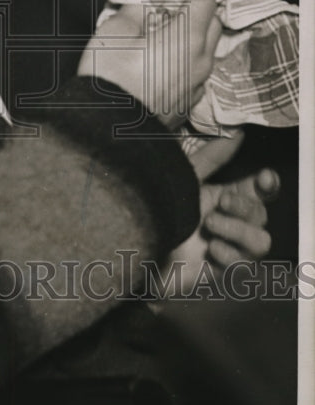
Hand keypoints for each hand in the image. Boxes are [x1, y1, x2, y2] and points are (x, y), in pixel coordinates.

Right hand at [78, 0, 221, 128]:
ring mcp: (197, 85)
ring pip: (206, 50)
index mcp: (188, 38)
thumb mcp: (116, 30)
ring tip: (161, 33)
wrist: (106, 130)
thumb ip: (137, 6)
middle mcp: (201, 61)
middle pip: (213, 23)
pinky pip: (195, 73)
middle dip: (196, 9)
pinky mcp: (188, 104)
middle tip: (168, 5)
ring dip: (192, 36)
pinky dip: (185, 60)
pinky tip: (160, 62)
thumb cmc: (109, 78)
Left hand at [164, 132, 278, 292]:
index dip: (268, 184)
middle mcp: (230, 222)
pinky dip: (229, 254)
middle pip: (261, 213)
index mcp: (224, 197)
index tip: (263, 178)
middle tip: (220, 202)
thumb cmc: (158, 208)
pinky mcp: (221, 270)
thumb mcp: (185, 178)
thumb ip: (212, 158)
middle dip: (245, 206)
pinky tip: (210, 248)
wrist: (135, 246)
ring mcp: (228, 247)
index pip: (259, 190)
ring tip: (209, 226)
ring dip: (239, 230)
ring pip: (262, 241)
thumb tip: (238, 134)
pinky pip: (243, 264)